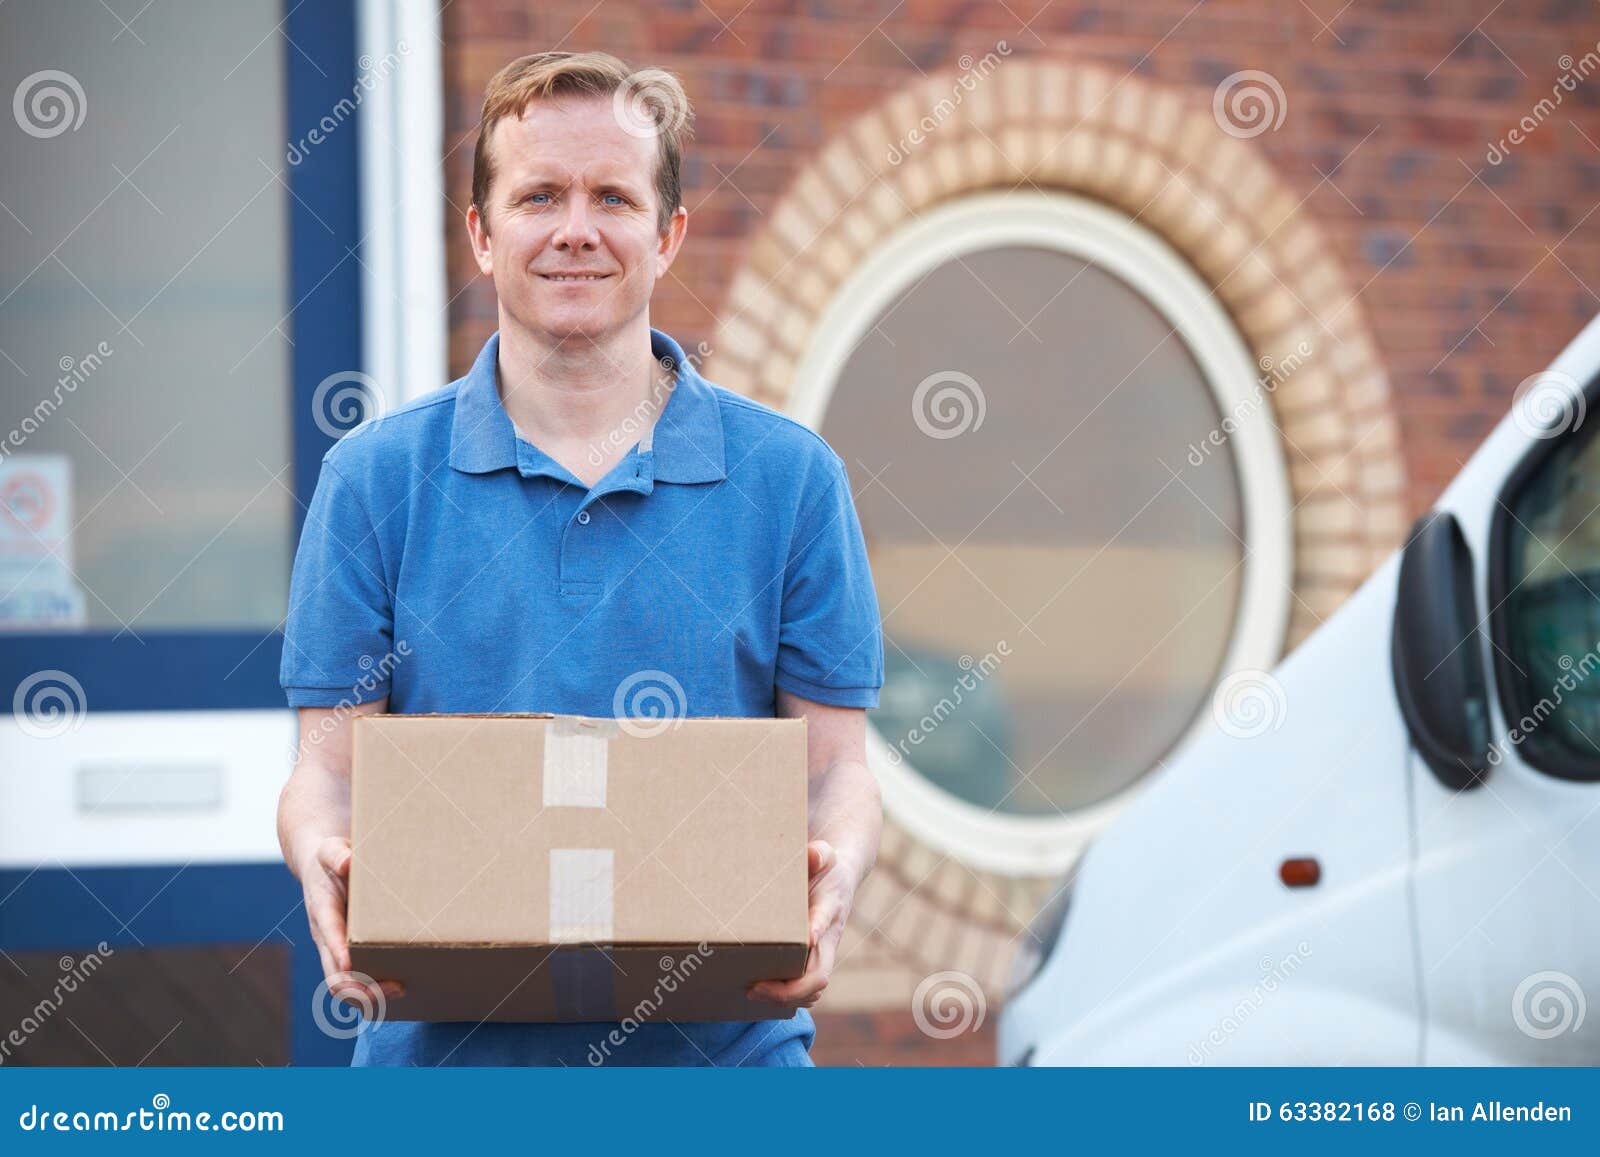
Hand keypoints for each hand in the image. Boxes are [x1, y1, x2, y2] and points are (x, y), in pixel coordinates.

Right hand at [297, 835, 402, 1008]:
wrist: (322, 868)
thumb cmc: (331, 858)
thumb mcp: (331, 849)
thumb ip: (337, 854)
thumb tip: (348, 862)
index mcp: (322, 911)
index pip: (328, 934)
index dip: (337, 949)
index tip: (351, 961)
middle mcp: (327, 938)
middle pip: (335, 976)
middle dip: (361, 988)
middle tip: (397, 986)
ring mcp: (336, 950)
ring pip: (345, 987)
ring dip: (370, 997)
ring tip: (403, 990)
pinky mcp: (349, 954)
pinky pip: (356, 982)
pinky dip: (374, 993)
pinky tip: (403, 988)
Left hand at [747, 839, 850, 1010]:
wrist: (840, 879)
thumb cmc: (826, 867)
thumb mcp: (825, 854)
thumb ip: (819, 853)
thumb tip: (813, 853)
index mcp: (830, 908)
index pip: (826, 921)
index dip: (817, 929)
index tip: (806, 938)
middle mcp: (828, 938)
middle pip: (819, 975)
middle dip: (790, 988)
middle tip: (755, 987)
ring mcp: (822, 954)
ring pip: (812, 989)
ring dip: (785, 998)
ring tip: (751, 993)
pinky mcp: (812, 963)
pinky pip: (805, 991)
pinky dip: (786, 999)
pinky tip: (758, 995)